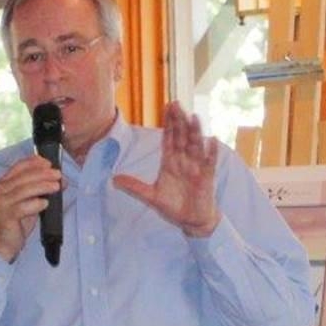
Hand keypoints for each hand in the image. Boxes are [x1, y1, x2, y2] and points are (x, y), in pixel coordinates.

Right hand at [0, 155, 62, 262]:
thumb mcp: (29, 201)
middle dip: (43, 174)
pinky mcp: (6, 217)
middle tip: (58, 175)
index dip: (34, 162)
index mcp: (4, 183)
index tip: (49, 163)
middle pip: (23, 176)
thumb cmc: (16, 221)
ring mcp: (2, 204)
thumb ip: (40, 190)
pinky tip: (45, 204)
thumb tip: (60, 180)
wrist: (3, 243)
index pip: (19, 166)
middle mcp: (0, 191)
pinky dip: (35, 204)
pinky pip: (22, 208)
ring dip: (42, 186)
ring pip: (23, 190)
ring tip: (56, 187)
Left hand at [113, 101, 220, 236]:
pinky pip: (210, 162)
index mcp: (170, 162)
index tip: (167, 107)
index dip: (168, 123)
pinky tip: (212, 140)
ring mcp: (196, 167)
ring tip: (194, 117)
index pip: (169, 138)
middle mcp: (184, 160)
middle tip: (177, 104)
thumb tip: (114, 179)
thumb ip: (135, 187)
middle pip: (182, 137)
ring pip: (196, 145)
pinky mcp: (207, 177)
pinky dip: (211, 152)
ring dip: (195, 132)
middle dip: (179, 121)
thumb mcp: (151, 196)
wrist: (191, 221)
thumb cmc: (174, 206)